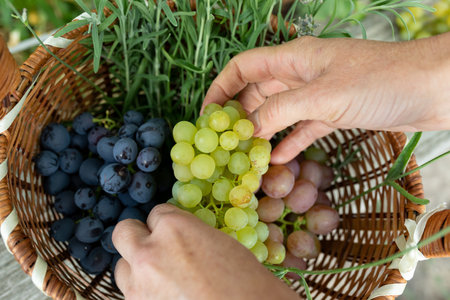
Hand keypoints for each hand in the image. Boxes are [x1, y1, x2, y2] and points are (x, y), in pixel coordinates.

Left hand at [112, 204, 298, 299]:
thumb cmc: (246, 282)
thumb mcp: (218, 244)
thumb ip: (188, 236)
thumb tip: (176, 239)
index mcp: (174, 228)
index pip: (156, 213)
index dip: (167, 225)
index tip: (173, 235)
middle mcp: (150, 253)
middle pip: (124, 232)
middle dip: (138, 237)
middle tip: (154, 248)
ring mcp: (139, 286)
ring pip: (121, 268)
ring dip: (137, 269)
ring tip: (161, 280)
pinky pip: (131, 295)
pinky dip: (144, 294)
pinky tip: (165, 297)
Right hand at [203, 33, 449, 163]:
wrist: (433, 88)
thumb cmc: (380, 81)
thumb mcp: (323, 96)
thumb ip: (280, 111)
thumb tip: (247, 129)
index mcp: (294, 58)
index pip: (244, 67)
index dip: (221, 88)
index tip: (207, 115)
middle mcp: (302, 73)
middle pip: (258, 92)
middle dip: (240, 116)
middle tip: (226, 145)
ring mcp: (319, 93)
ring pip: (280, 112)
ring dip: (264, 132)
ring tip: (246, 156)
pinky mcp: (335, 112)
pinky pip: (304, 127)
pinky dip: (290, 142)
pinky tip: (279, 160)